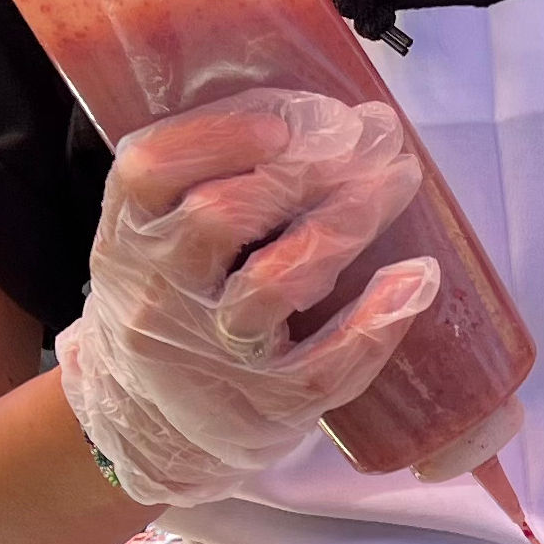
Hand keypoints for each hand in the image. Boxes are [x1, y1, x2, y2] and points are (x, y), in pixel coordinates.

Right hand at [56, 89, 439, 505]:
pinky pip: (324, 364)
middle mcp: (161, 295)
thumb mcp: (153, 245)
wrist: (156, 429)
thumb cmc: (174, 310)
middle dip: (303, 169)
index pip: (150, 171)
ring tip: (392, 186)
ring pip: (272, 285)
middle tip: (370, 140)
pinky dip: (374, 320)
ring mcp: (215, 354)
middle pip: (221, 218)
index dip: (215, 135)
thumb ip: (198, 182)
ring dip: (340, 227)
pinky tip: (414, 279)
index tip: (283, 122)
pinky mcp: (269, 402)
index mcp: (129, 240)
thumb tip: (309, 114)